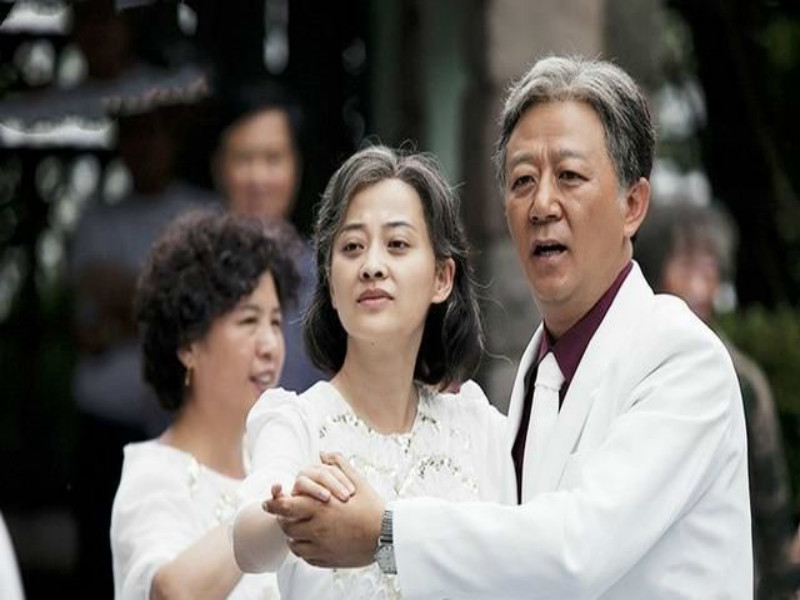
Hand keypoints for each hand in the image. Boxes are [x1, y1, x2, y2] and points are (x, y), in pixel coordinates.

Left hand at [265, 453, 383, 567]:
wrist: (387, 535)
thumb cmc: (372, 507)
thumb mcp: (357, 481)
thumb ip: (338, 464)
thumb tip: (323, 452)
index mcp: (320, 507)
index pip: (285, 507)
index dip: (272, 504)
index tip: (267, 503)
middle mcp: (316, 528)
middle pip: (286, 526)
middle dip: (283, 520)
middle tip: (287, 516)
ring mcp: (320, 546)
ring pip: (293, 544)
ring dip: (293, 535)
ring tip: (301, 529)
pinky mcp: (326, 560)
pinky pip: (305, 557)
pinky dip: (303, 549)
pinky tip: (312, 542)